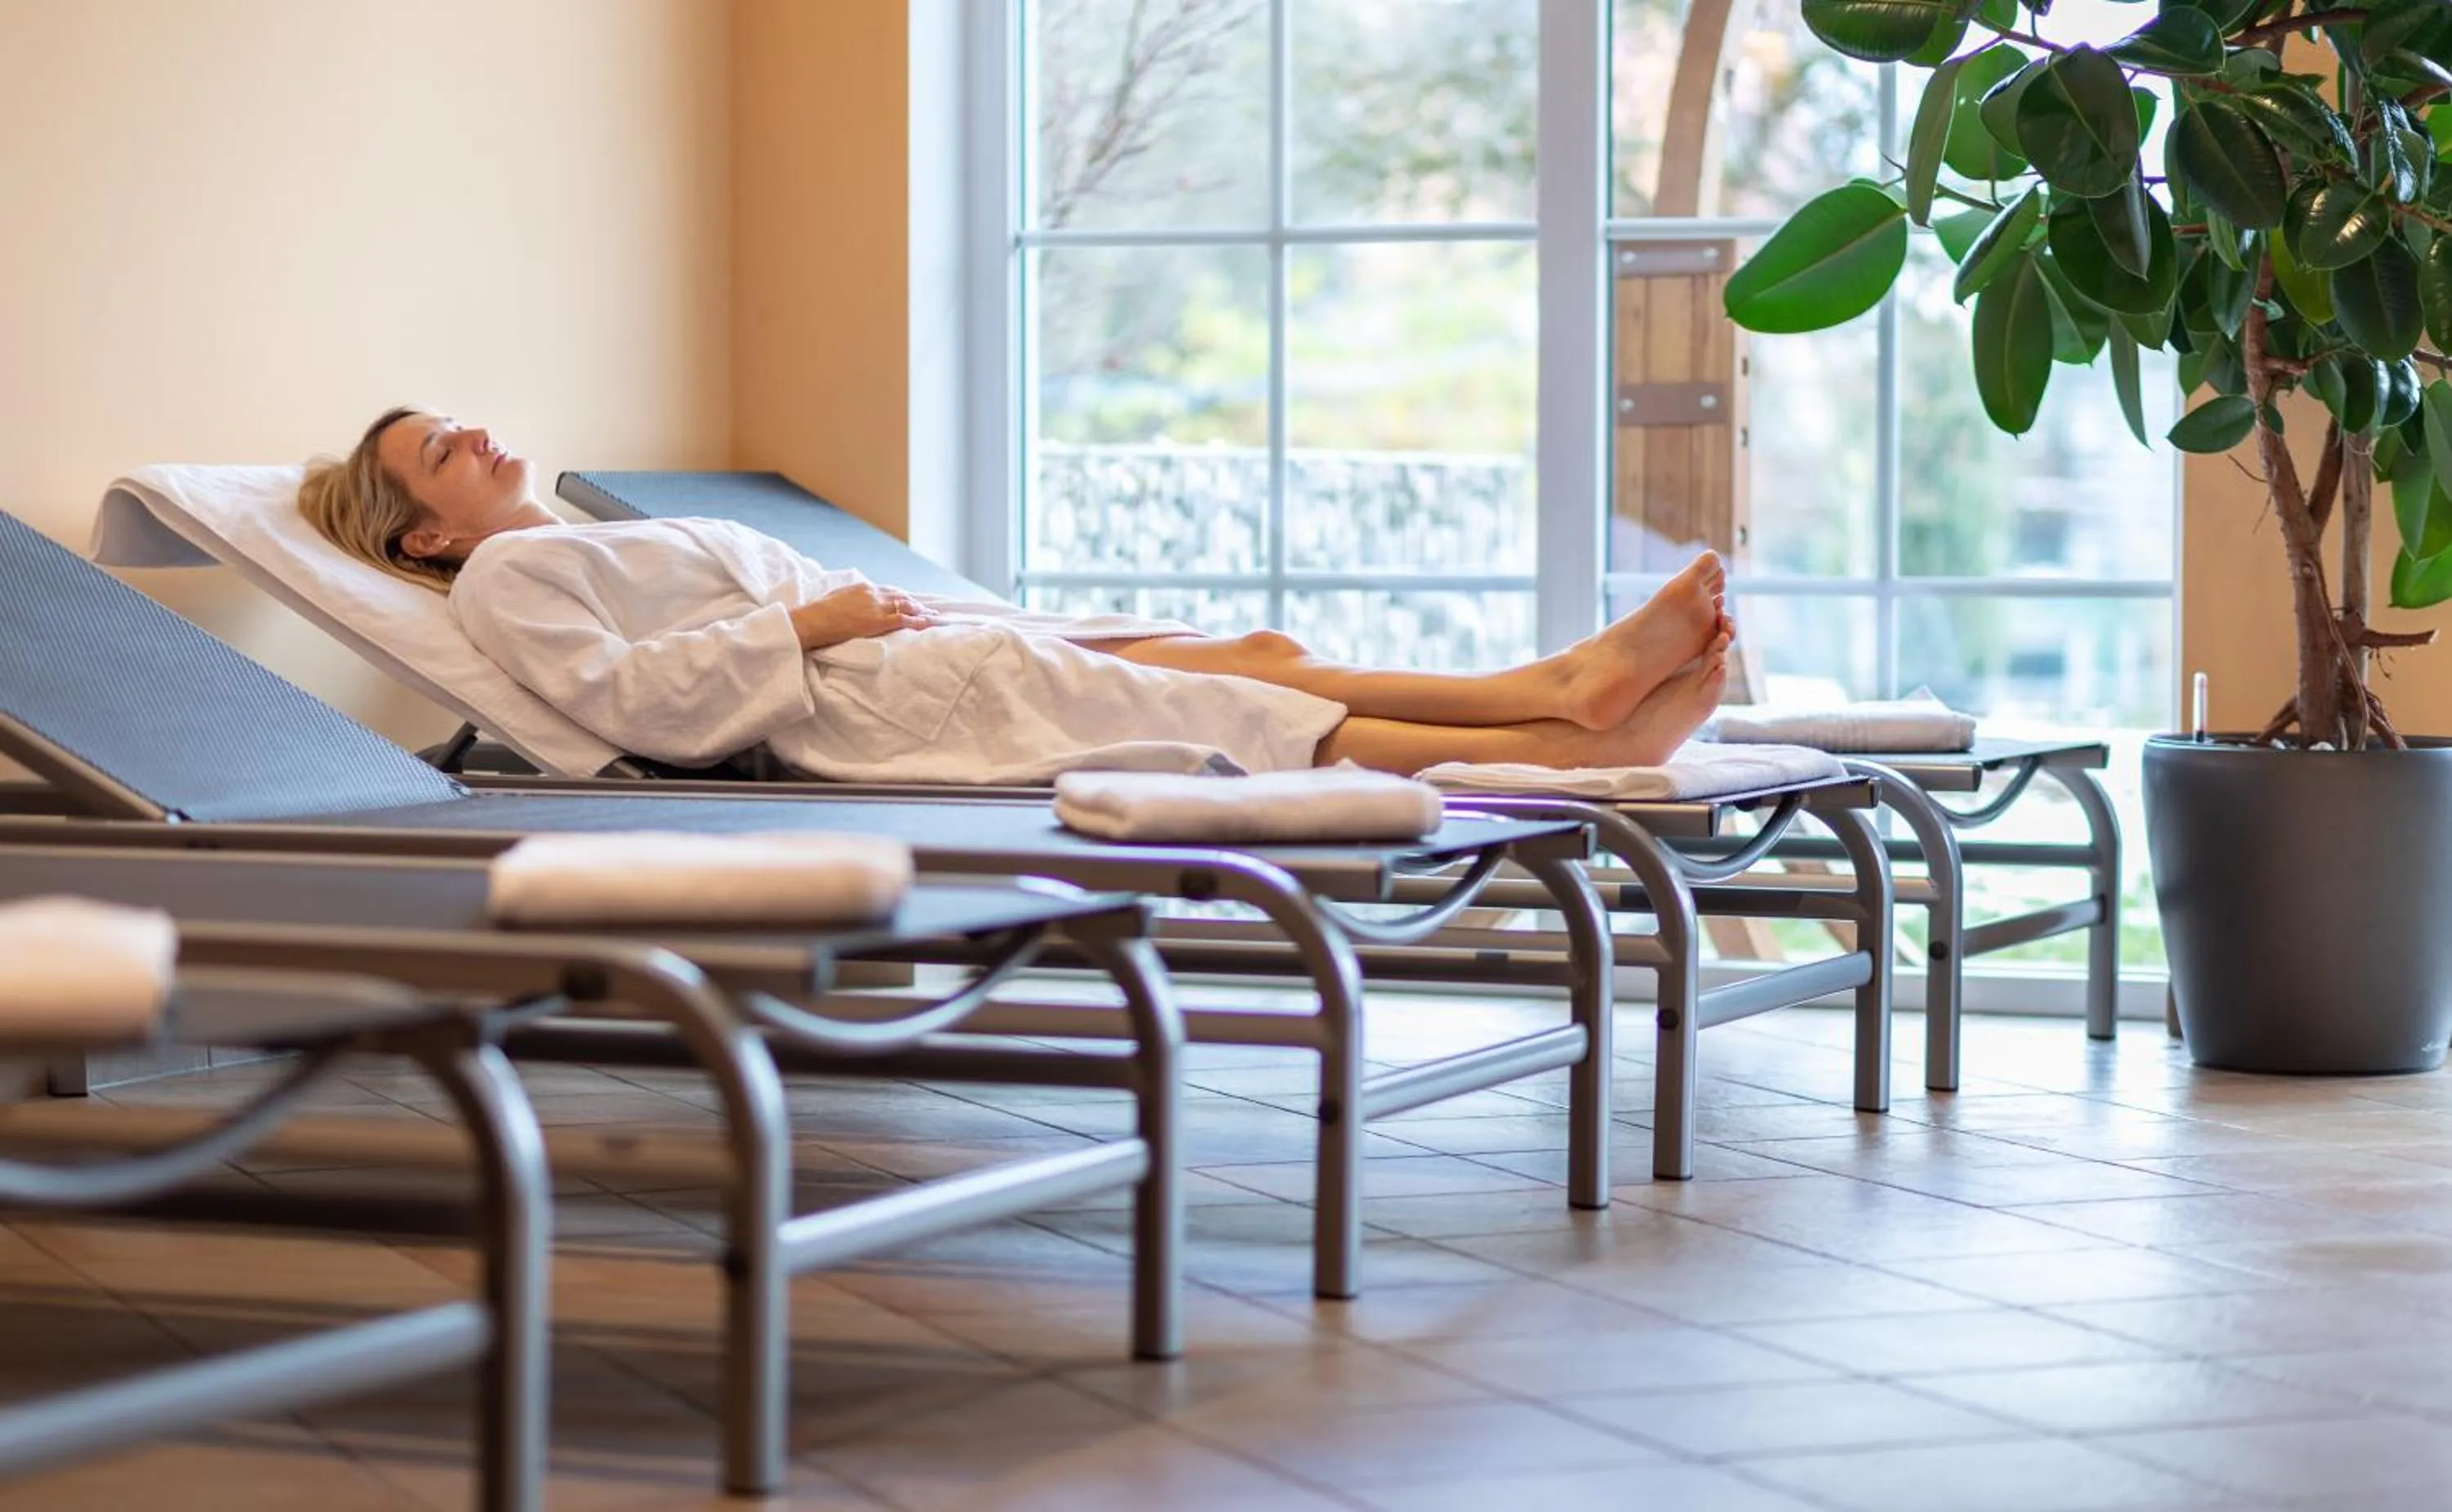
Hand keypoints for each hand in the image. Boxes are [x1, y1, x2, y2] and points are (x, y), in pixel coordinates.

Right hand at [790, 584, 940, 650]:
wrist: (813, 620)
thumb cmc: (819, 612)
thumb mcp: (837, 597)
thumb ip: (851, 597)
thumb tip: (854, 601)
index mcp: (863, 588)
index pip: (889, 591)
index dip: (902, 596)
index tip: (910, 599)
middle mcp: (873, 594)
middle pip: (901, 597)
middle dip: (916, 603)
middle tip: (929, 608)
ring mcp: (876, 607)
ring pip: (906, 607)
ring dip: (922, 611)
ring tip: (934, 616)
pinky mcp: (877, 622)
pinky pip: (903, 620)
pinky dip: (919, 621)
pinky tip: (929, 623)